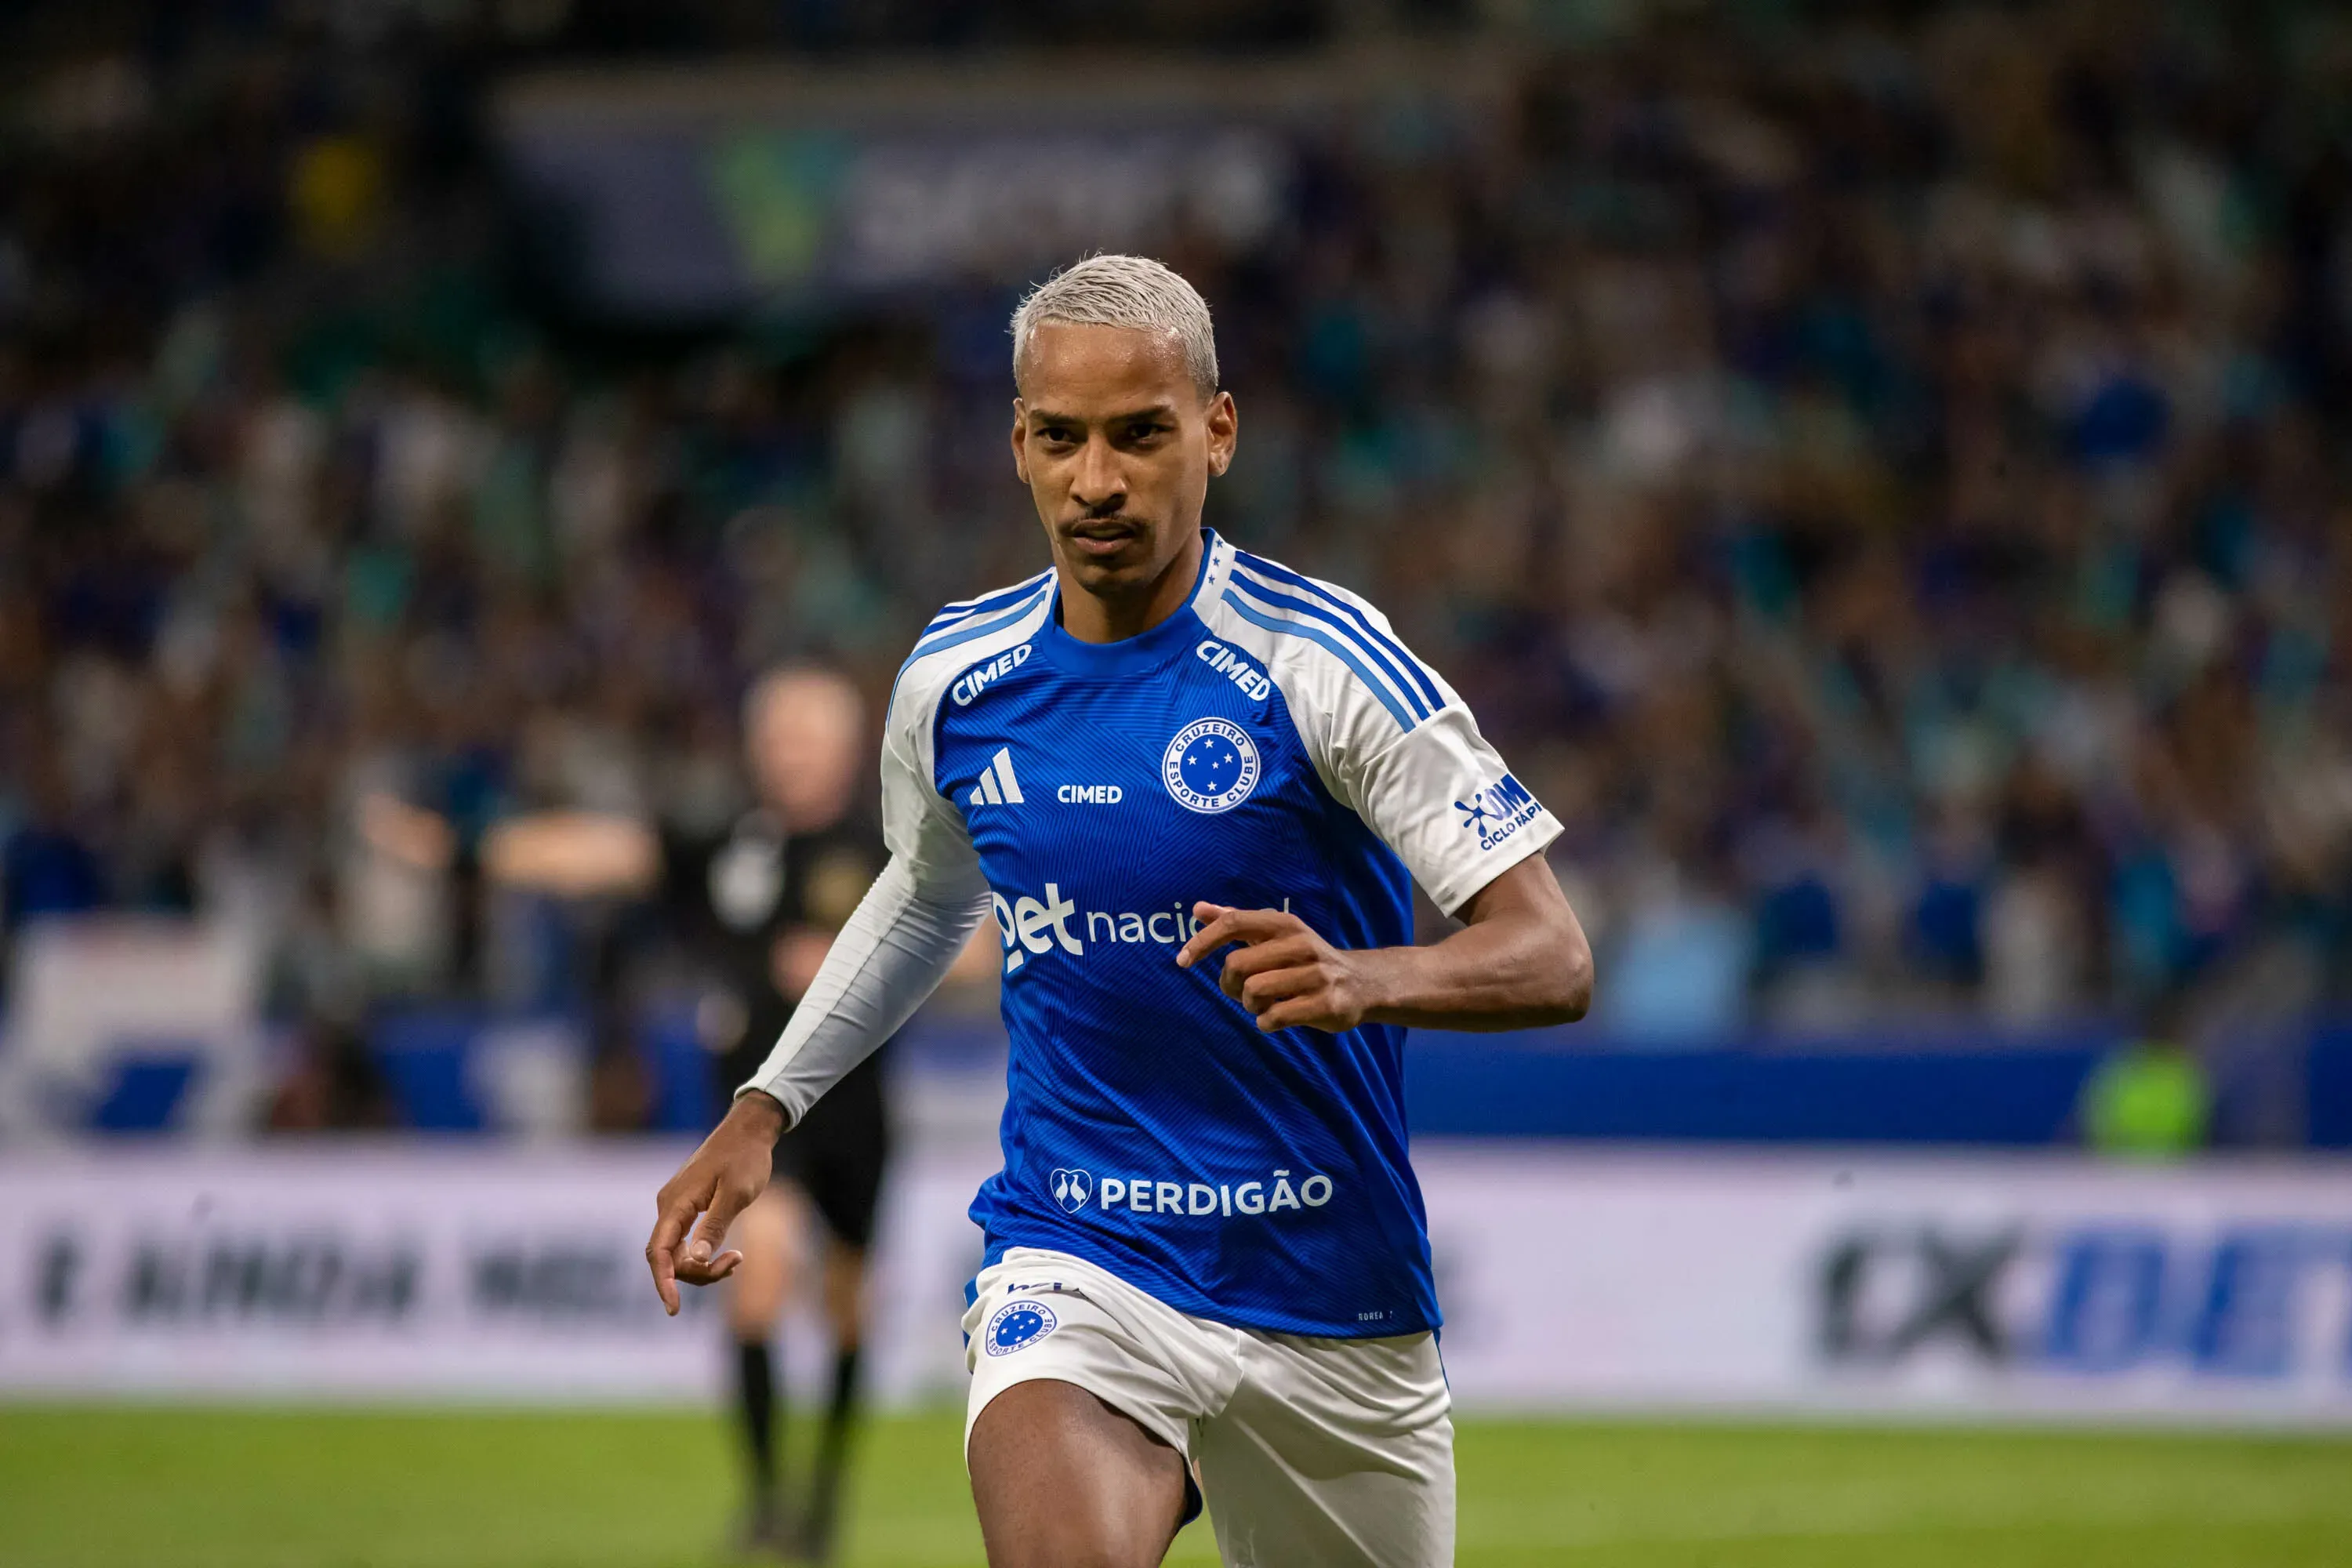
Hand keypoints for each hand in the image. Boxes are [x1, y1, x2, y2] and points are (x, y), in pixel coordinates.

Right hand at [645, 1091, 784, 1314]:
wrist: (749, 1130)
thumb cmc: (745, 1158)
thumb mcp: (736, 1194)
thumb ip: (714, 1226)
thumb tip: (694, 1259)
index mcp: (676, 1203)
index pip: (658, 1252)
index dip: (663, 1283)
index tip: (674, 1309)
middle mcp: (669, 1206)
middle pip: (667, 1258)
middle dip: (696, 1274)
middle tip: (735, 1264)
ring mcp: (676, 1207)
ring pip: (677, 1252)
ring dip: (703, 1265)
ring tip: (737, 1259)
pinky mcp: (687, 1207)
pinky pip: (686, 1241)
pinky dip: (703, 1254)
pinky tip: (729, 1255)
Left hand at [1175, 903, 1384, 1032]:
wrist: (1363, 983)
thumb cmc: (1307, 959)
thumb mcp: (1276, 934)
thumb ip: (1237, 921)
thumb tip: (1198, 909)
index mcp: (1284, 924)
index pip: (1233, 923)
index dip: (1202, 941)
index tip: (1182, 961)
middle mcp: (1300, 944)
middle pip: (1237, 964)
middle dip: (1229, 984)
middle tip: (1241, 992)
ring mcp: (1315, 975)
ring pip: (1254, 992)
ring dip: (1249, 1005)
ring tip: (1263, 1004)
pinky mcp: (1325, 1004)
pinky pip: (1274, 1017)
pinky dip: (1266, 1022)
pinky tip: (1277, 1018)